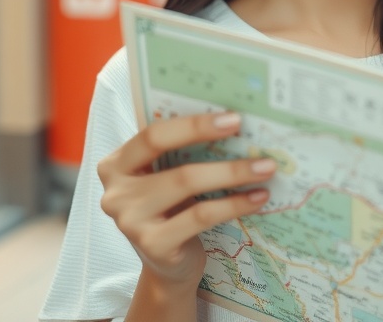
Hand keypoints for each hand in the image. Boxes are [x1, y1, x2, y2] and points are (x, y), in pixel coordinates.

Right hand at [97, 113, 275, 289]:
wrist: (168, 265)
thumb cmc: (172, 209)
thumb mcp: (168, 177)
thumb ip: (183, 152)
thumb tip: (235, 124)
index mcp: (116, 164)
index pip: (153, 135)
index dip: (194, 125)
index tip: (234, 119)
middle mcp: (116, 192)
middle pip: (175, 164)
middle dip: (222, 155)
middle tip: (261, 150)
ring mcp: (131, 221)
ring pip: (188, 186)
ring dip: (234, 175)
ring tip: (266, 171)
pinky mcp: (153, 245)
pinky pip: (200, 217)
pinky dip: (233, 205)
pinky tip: (257, 198)